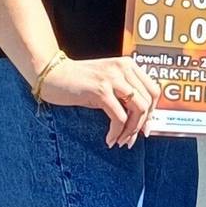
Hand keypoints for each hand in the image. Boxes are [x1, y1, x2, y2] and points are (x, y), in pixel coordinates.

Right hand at [38, 55, 161, 146]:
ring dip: (131, 130)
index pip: (154, 90)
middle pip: (148, 101)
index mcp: (129, 65)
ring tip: (120, 141)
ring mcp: (113, 78)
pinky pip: (119, 117)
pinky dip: (117, 132)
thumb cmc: (78, 82)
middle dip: (142, 124)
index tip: (145, 128)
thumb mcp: (107, 82)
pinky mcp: (100, 90)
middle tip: (131, 139)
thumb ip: (124, 93)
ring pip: (137, 109)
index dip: (153, 112)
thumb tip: (141, 120)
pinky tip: (109, 140)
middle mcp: (124, 69)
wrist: (51, 75)